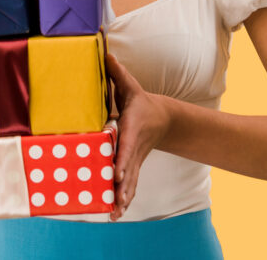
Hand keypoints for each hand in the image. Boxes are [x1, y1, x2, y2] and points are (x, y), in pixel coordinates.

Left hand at [105, 53, 170, 220]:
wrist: (162, 119)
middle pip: (130, 170)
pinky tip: (115, 214)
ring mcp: (135, 160)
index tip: (118, 172)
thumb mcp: (131, 86)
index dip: (122, 159)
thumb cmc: (141, 102)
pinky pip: (129, 186)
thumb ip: (117, 72)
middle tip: (116, 202)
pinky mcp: (134, 168)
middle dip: (123, 186)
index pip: (127, 145)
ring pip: (131, 182)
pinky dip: (123, 200)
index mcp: (132, 129)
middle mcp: (134, 148)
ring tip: (114, 215)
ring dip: (123, 198)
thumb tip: (104, 52)